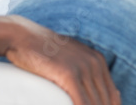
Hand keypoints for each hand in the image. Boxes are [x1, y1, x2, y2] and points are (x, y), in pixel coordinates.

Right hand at [5, 16, 119, 104]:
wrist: (22, 37)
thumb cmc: (41, 51)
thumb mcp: (69, 57)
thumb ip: (82, 70)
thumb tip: (89, 90)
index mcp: (97, 60)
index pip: (113, 95)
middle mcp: (94, 63)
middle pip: (106, 101)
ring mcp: (83, 68)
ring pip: (95, 103)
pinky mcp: (69, 74)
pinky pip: (82, 102)